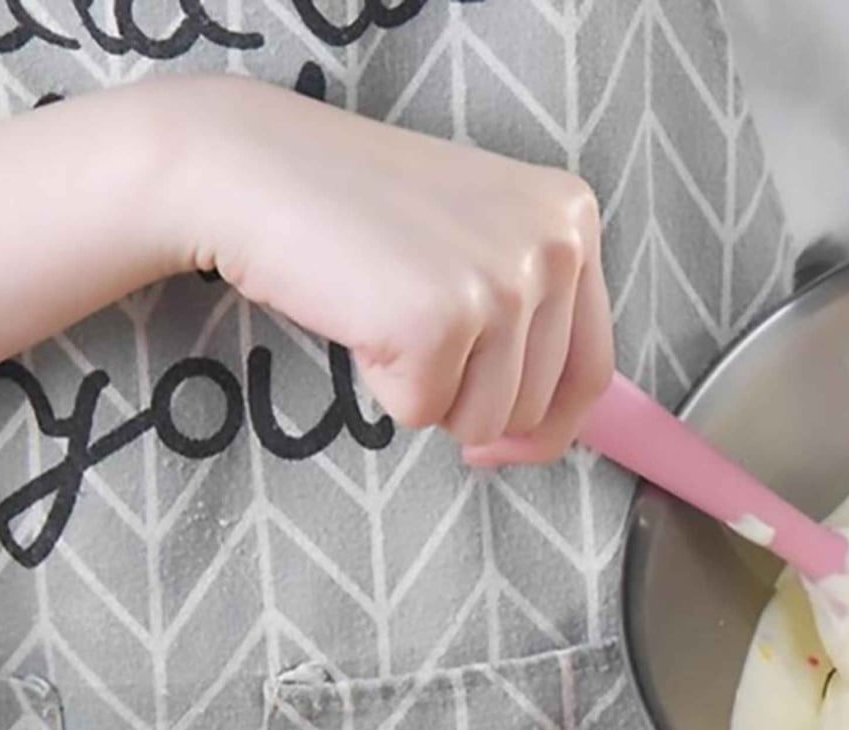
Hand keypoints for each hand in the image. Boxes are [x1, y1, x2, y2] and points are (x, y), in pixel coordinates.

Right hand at [173, 76, 613, 460]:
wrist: (255, 166)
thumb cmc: (357, 211)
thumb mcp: (476, 238)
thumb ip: (530, 314)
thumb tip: (540, 436)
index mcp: (573, 219)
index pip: (594, 368)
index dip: (547, 426)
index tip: (500, 444)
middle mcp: (556, 245)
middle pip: (537, 405)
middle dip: (468, 400)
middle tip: (409, 332)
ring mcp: (503, 281)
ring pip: (482, 419)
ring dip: (423, 390)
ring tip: (384, 310)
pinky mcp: (441, 320)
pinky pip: (419, 412)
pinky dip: (378, 384)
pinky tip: (358, 312)